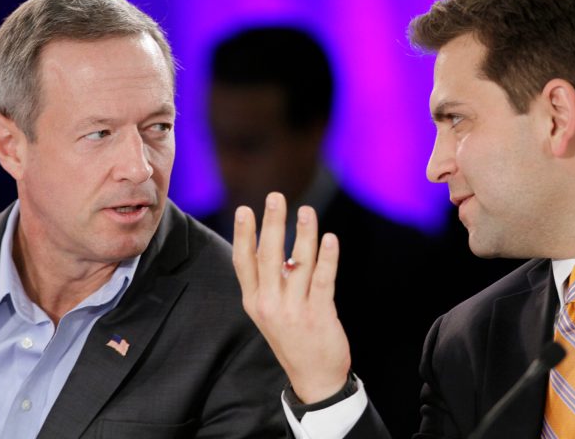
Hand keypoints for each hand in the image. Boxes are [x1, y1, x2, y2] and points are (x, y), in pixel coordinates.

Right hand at [232, 191, 350, 402]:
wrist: (313, 377)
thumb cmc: (291, 337)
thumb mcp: (268, 312)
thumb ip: (267, 281)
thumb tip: (271, 242)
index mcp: (254, 301)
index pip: (244, 262)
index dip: (244, 235)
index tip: (245, 210)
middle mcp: (270, 304)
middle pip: (269, 256)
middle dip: (272, 224)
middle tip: (275, 197)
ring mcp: (294, 309)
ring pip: (299, 264)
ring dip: (304, 234)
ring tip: (306, 211)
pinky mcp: (319, 314)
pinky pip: (324, 280)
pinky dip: (328, 258)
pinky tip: (330, 239)